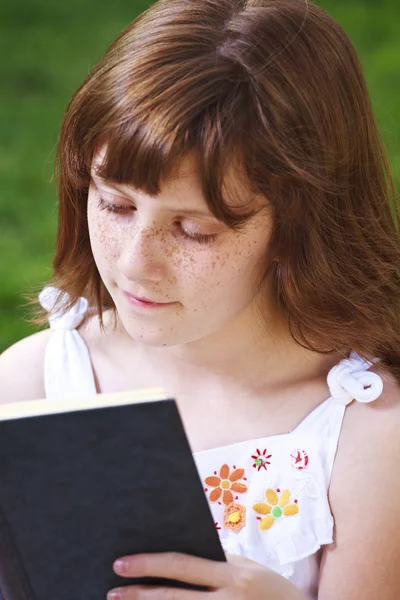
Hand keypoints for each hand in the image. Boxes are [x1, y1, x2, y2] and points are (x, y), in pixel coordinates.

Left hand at [107, 552, 303, 598]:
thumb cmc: (275, 593)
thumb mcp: (253, 570)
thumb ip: (221, 563)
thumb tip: (184, 556)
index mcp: (236, 576)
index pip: (184, 566)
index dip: (151, 564)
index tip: (123, 563)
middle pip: (175, 599)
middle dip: (140, 595)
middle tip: (112, 591)